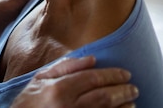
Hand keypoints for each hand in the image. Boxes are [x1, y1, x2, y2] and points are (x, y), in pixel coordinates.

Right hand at [10, 56, 138, 107]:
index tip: (125, 73)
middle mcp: (69, 106)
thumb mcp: (41, 78)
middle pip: (103, 97)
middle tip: (133, 87)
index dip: (112, 75)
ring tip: (131, 100)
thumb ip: (65, 66)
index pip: (93, 78)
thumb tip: (92, 58)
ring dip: (123, 106)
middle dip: (122, 90)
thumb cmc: (29, 101)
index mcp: (59, 89)